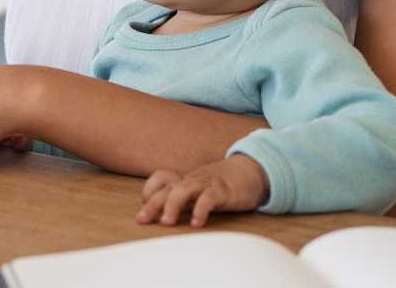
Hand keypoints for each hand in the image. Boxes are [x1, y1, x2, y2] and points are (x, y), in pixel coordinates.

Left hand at [135, 155, 268, 226]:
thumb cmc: (224, 185)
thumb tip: (164, 216)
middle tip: (142, 220)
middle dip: (152, 203)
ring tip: (167, 223)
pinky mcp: (223, 191)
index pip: (161, 178)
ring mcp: (207, 184)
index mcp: (186, 180)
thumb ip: (185, 200)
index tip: (143, 205)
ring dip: (172, 205)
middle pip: (167, 187)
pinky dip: (200, 210)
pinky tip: (196, 224)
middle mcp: (193, 180)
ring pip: (183, 189)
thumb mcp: (201, 190)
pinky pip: (208, 198)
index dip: (149, 190)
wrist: (253, 171)